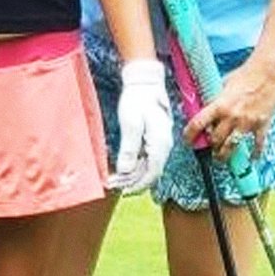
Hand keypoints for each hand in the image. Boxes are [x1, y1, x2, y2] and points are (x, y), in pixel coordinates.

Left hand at [108, 59, 174, 192]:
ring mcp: (160, 143)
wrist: (145, 83)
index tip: (122, 191)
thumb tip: (125, 170)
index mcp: (160, 144)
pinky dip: (134, 166)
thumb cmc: (138, 100)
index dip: (137, 185)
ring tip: (113, 180)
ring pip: (147, 167)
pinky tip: (122, 169)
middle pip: (150, 173)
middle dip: (131, 183)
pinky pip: (146, 159)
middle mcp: (163, 146)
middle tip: (111, 185)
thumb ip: (129, 148)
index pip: (152, 173)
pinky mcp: (154, 140)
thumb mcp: (130, 123)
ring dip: (132, 176)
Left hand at [185, 52, 274, 158]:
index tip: (188, 141)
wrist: (268, 72)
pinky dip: (255, 152)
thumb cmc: (245, 74)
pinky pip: (258, 144)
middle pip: (215, 139)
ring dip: (225, 154)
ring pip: (232, 146)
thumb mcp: (224, 84)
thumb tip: (207, 106)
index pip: (198, 124)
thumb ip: (217, 98)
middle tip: (209, 150)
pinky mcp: (262, 124)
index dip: (189, 135)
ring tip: (221, 158)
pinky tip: (252, 158)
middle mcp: (231, 116)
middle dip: (210, 147)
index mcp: (219, 105)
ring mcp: (247, 122)